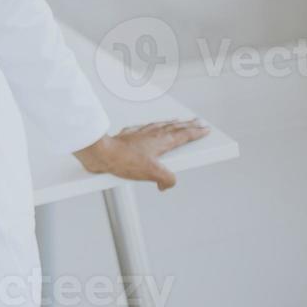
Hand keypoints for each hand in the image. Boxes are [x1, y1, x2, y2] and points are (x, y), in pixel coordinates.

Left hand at [73, 118, 209, 190]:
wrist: (101, 152)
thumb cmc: (124, 160)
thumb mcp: (152, 173)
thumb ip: (167, 179)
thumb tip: (166, 184)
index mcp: (162, 141)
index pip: (184, 135)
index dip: (196, 132)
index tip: (205, 129)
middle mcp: (153, 134)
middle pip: (175, 127)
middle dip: (188, 125)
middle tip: (198, 122)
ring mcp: (140, 133)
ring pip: (160, 125)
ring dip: (172, 123)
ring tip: (178, 122)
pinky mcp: (128, 135)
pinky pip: (145, 127)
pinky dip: (153, 126)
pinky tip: (149, 127)